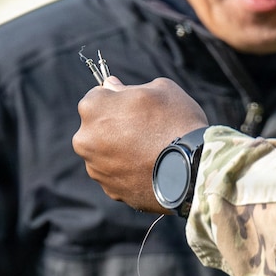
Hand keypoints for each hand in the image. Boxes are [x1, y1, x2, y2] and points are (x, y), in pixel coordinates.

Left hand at [72, 77, 209, 213]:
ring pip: (105, 153)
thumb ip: (127, 87)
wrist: (191, 169)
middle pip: (97, 127)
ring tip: (149, 150)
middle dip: (114, 126)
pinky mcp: (109, 189)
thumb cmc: (176, 122)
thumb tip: (111, 85)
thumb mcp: (159, 89)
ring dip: (119, 150)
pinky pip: (116, 175)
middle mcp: (84, 138)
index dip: (117, 98)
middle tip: (144, 128)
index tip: (134, 105)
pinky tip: (149, 167)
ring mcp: (95, 167)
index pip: (97, 96)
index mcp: (92, 107)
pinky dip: (128, 171)